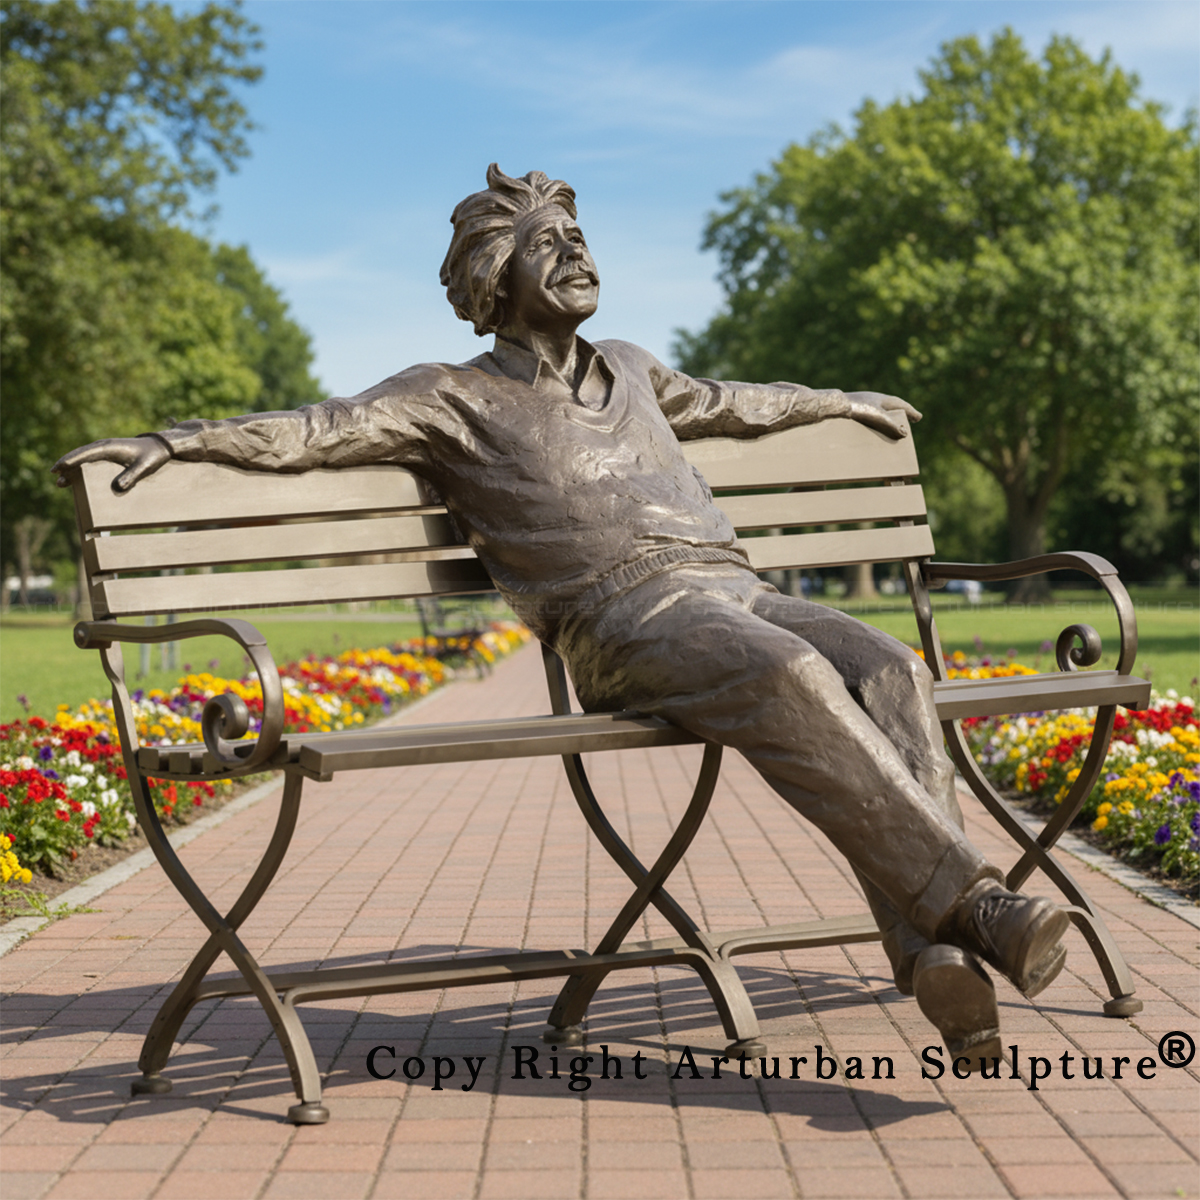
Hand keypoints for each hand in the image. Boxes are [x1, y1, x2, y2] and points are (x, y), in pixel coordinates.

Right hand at [52, 436, 170, 491]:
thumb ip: (131, 476)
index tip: (60, 467)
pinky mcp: (108, 454)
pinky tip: (74, 475)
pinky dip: (80, 465)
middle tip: (54, 474)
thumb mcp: (144, 468)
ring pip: (83, 457)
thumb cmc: (152, 457)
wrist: (160, 447)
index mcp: (111, 447)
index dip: (73, 460)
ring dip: (71, 466)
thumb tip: (117, 488)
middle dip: (67, 464)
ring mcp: (105, 449)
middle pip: (80, 454)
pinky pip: (89, 459)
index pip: (87, 454)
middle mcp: (105, 446)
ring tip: (60, 479)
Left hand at [843, 392, 921, 438]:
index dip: (910, 412)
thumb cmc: (855, 410)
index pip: (900, 405)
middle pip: (889, 408)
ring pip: (877, 414)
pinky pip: (866, 420)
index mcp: (881, 399)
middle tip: (907, 422)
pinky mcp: (851, 414)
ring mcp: (861, 406)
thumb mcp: (878, 418)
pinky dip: (873, 426)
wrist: (831, 407)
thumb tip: (903, 433)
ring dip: (885, 422)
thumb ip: (892, 426)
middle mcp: (871, 401)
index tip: (918, 418)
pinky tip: (869, 433)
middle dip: (898, 416)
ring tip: (889, 431)